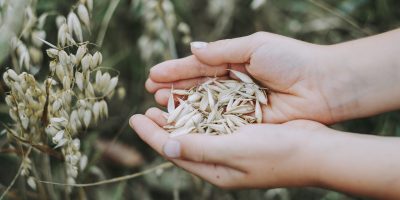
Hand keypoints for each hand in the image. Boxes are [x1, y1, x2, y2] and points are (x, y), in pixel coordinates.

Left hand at [129, 107, 326, 187]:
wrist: (316, 151)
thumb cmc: (277, 153)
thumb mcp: (235, 151)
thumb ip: (200, 148)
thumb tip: (166, 145)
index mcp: (215, 171)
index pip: (174, 151)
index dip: (151, 135)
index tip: (133, 118)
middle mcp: (220, 162)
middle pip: (182, 142)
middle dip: (161, 127)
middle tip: (144, 110)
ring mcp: (232, 149)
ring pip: (197, 132)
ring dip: (179, 118)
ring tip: (162, 104)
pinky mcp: (243, 136)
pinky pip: (214, 125)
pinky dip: (200, 114)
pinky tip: (194, 103)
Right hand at [146, 32, 339, 123]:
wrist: (323, 85)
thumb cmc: (291, 60)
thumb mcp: (254, 46)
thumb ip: (221, 51)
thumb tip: (192, 49)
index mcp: (234, 61)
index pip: (199, 66)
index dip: (176, 70)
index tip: (153, 74)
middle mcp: (233, 83)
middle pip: (197, 86)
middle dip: (174, 88)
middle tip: (151, 92)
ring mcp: (239, 104)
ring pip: (204, 105)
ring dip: (182, 105)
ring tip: (160, 104)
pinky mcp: (247, 122)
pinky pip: (219, 122)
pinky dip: (201, 121)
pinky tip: (183, 121)